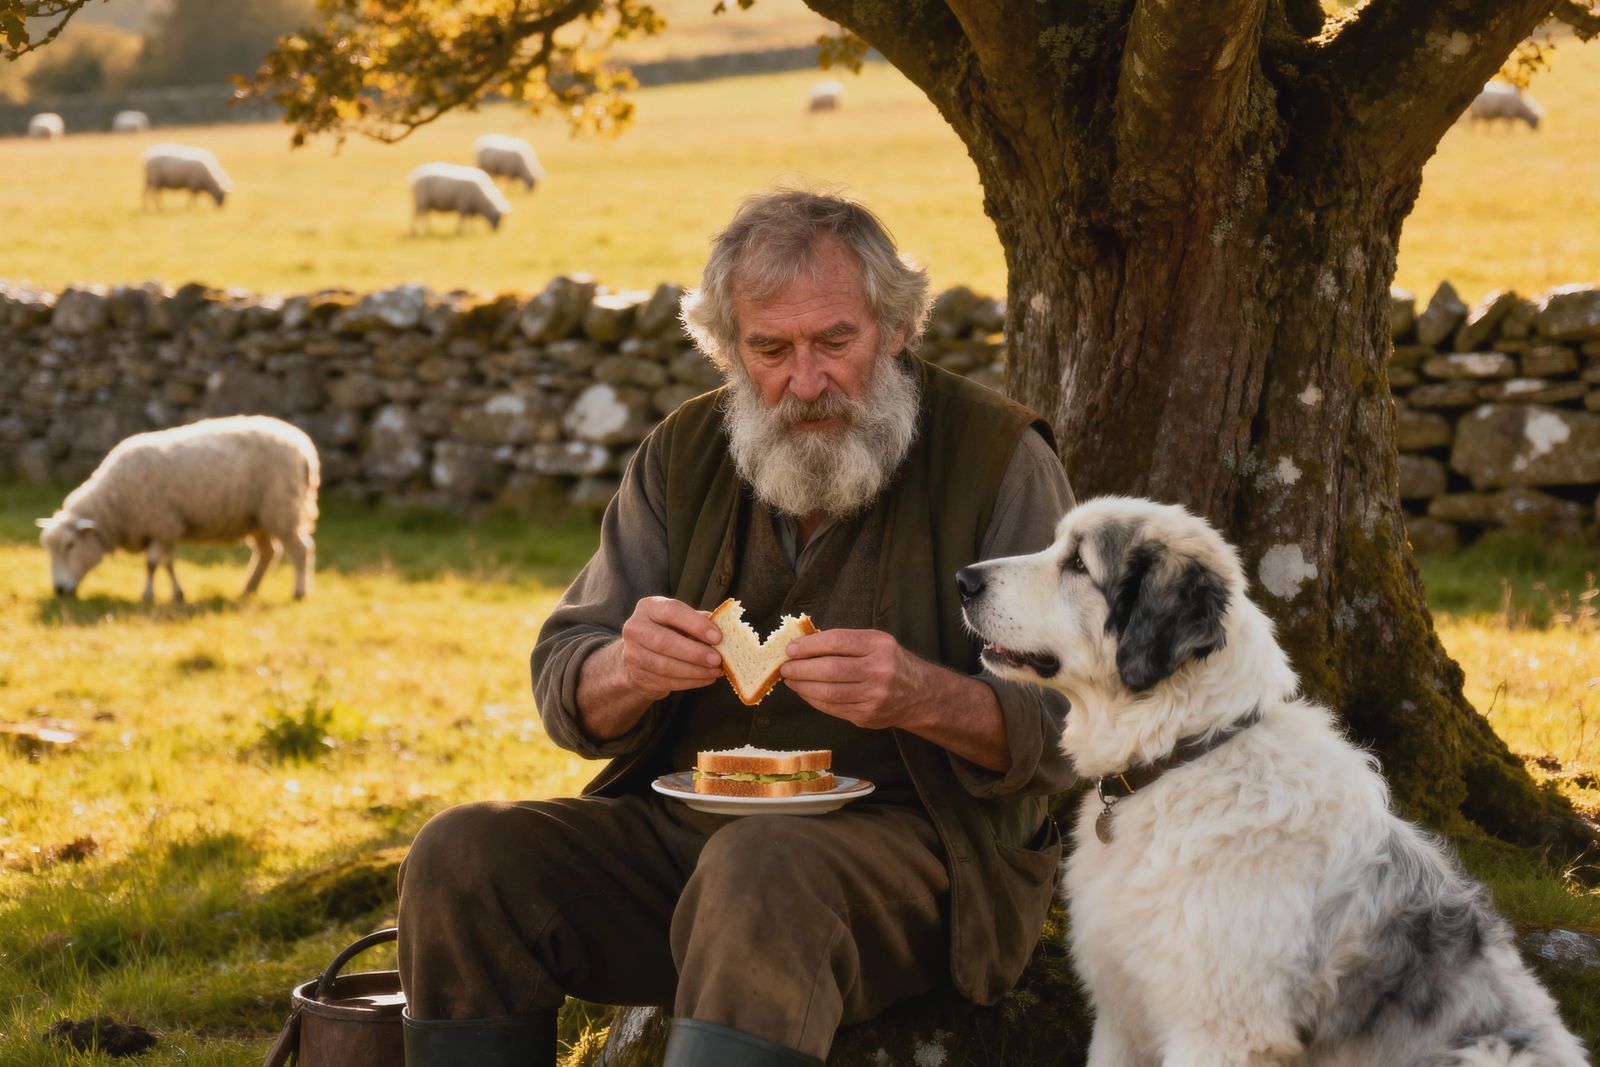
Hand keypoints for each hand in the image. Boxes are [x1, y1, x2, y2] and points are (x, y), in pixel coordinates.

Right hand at [617, 596, 723, 701]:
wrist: (641, 655)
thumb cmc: (668, 632)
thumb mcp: (681, 620)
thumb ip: (699, 620)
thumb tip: (724, 626)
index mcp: (649, 608)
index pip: (672, 611)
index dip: (695, 624)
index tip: (717, 636)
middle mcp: (635, 628)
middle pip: (664, 642)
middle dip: (694, 652)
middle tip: (717, 659)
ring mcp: (632, 654)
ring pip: (665, 666)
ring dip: (695, 671)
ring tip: (716, 671)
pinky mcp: (637, 676)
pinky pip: (666, 682)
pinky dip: (690, 682)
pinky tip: (706, 678)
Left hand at [780, 628, 926, 729]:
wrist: (920, 695)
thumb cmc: (890, 662)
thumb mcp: (875, 643)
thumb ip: (844, 642)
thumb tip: (802, 645)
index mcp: (879, 646)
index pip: (837, 642)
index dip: (809, 645)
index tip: (790, 649)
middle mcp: (879, 671)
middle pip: (830, 669)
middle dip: (801, 668)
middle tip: (785, 667)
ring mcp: (874, 697)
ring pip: (828, 693)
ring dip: (803, 686)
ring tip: (791, 679)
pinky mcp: (867, 716)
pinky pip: (832, 708)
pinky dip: (813, 700)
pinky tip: (805, 692)